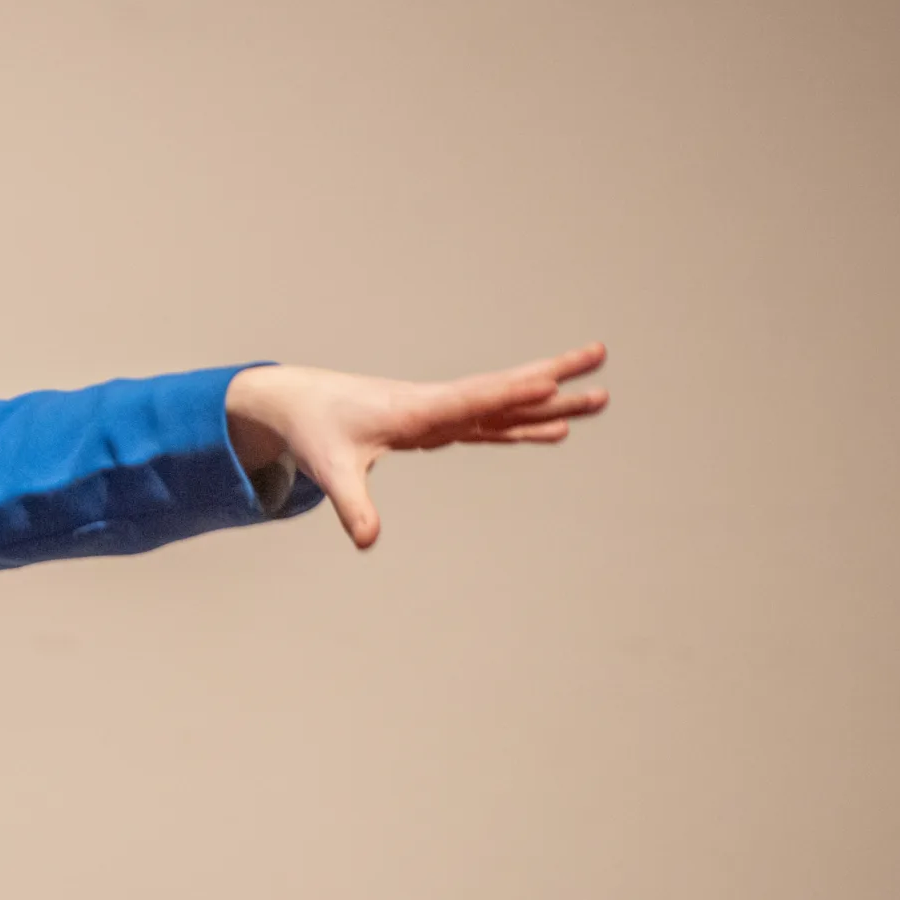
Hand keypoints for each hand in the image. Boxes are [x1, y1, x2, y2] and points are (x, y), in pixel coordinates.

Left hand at [225, 343, 608, 549]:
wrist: (299, 403)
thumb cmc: (316, 432)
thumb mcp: (331, 470)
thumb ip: (351, 505)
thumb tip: (367, 542)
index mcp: (415, 410)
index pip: (472, 399)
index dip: (509, 391)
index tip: (549, 378)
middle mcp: (437, 405)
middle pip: (504, 390)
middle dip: (552, 375)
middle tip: (600, 356)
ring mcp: (443, 413)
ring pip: (506, 405)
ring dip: (550, 402)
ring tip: (600, 396)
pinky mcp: (440, 424)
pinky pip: (492, 424)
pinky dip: (524, 425)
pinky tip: (556, 430)